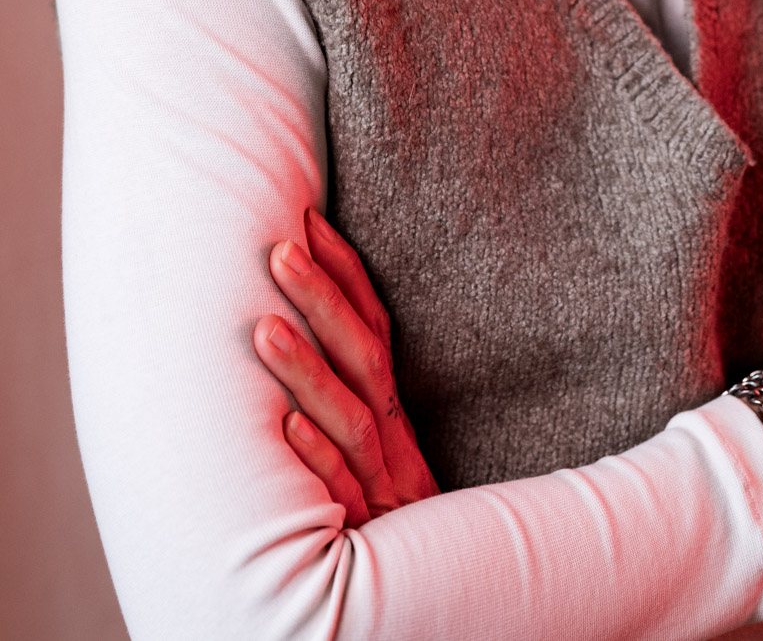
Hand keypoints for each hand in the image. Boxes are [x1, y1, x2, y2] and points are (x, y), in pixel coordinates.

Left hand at [253, 208, 438, 526]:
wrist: (438, 610)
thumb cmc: (396, 534)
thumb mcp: (388, 464)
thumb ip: (361, 409)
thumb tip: (312, 338)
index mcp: (398, 421)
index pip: (376, 328)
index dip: (347, 274)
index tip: (312, 220)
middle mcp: (394, 446)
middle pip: (363, 358)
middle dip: (322, 298)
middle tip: (279, 246)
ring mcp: (382, 490)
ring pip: (349, 419)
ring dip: (307, 369)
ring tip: (263, 325)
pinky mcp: (366, 540)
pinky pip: (339, 494)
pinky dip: (314, 459)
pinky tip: (284, 428)